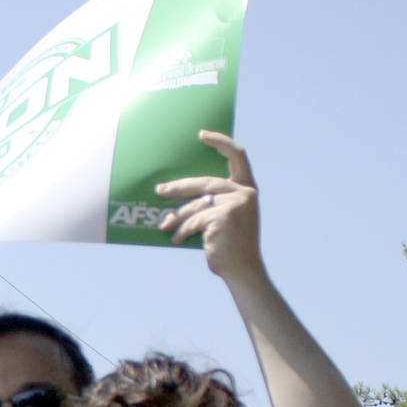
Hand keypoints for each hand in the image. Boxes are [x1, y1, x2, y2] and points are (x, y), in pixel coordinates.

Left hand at [154, 131, 261, 286]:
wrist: (242, 271)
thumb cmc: (229, 246)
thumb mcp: (225, 218)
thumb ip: (212, 202)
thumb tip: (177, 192)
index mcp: (247, 188)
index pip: (238, 155)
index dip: (221, 142)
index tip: (202, 135)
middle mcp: (244, 192)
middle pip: (205, 182)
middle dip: (179, 187)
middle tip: (160, 190)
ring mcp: (235, 203)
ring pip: (196, 204)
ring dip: (177, 216)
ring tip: (164, 224)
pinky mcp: (224, 216)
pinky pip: (194, 220)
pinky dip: (182, 230)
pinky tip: (176, 238)